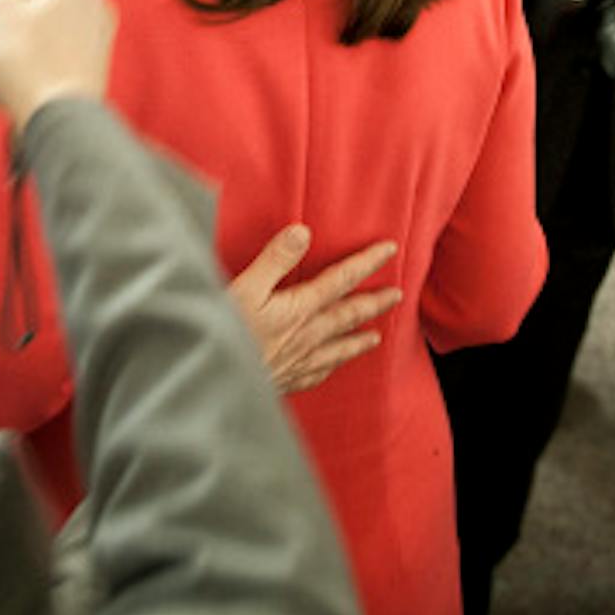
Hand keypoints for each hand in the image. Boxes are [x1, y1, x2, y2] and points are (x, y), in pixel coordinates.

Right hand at [0, 0, 113, 133]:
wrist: (57, 122)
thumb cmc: (36, 66)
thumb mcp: (0, 7)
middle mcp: (92, 4)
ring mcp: (92, 38)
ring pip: (37, 25)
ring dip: (6, 37)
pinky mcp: (84, 68)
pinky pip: (46, 54)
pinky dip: (23, 62)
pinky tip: (3, 81)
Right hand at [227, 227, 401, 394]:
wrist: (216, 381)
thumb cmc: (226, 331)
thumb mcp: (246, 286)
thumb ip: (275, 259)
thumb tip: (303, 233)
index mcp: (300, 308)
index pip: (341, 280)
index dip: (367, 262)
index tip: (389, 250)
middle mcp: (307, 335)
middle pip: (348, 315)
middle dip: (374, 302)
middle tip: (397, 295)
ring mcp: (299, 361)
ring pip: (340, 348)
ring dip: (360, 339)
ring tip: (376, 337)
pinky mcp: (287, 380)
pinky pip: (319, 373)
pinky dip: (331, 367)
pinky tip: (333, 367)